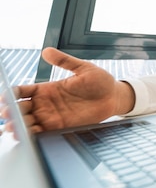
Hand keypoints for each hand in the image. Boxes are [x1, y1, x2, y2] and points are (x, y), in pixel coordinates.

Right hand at [13, 47, 134, 132]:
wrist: (114, 97)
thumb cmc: (100, 81)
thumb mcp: (83, 68)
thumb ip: (65, 61)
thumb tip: (47, 50)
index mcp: (47, 88)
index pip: (22, 91)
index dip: (11, 93)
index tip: (6, 96)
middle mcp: (46, 103)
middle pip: (21, 108)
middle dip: (11, 112)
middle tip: (6, 114)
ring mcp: (52, 116)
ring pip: (28, 122)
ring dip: (18, 126)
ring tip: (11, 128)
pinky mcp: (60, 127)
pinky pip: (42, 132)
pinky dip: (32, 135)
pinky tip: (25, 136)